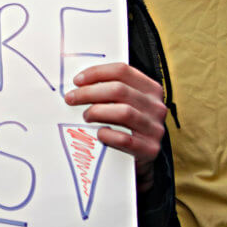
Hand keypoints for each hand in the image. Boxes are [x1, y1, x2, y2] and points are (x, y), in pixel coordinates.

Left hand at [65, 62, 166, 191]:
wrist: (141, 156)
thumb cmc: (126, 124)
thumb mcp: (124, 102)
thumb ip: (109, 89)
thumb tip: (78, 82)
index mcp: (151, 89)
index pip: (123, 71)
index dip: (96, 73)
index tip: (77, 80)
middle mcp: (156, 107)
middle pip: (119, 90)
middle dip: (89, 92)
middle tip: (70, 98)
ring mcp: (155, 128)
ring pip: (123, 112)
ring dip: (97, 112)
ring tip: (86, 116)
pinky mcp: (150, 149)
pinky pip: (124, 139)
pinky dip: (107, 135)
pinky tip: (99, 133)